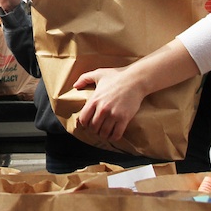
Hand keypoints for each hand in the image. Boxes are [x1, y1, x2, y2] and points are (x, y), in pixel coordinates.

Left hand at [74, 39, 199, 141]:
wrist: (136, 80)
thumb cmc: (117, 76)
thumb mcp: (98, 73)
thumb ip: (84, 79)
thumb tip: (75, 86)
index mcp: (95, 100)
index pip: (84, 119)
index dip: (85, 123)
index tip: (88, 123)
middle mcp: (103, 109)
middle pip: (93, 127)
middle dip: (94, 130)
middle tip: (97, 128)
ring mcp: (114, 114)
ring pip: (104, 132)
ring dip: (103, 134)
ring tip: (105, 132)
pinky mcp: (124, 118)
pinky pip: (116, 134)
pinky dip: (113, 137)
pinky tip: (113, 134)